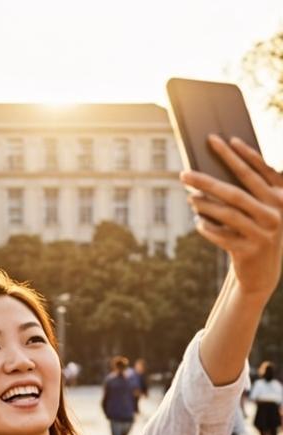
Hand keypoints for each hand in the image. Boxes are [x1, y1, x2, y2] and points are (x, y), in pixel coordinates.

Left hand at [181, 136, 282, 298]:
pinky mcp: (249, 250)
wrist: (262, 272)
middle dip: (207, 180)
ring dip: (203, 205)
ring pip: (227, 213)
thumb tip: (209, 169)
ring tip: (189, 197)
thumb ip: (245, 191)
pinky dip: (206, 227)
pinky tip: (198, 223)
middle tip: (184, 173)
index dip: (243, 155)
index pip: (260, 171)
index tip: (223, 139)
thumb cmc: (254, 232)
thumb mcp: (257, 211)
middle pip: (236, 191)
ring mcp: (265, 233)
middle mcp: (277, 214)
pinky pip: (220, 234)